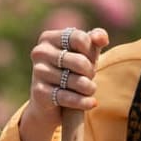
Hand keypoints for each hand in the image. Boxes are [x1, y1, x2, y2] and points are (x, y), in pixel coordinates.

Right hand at [18, 25, 109, 140]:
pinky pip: (68, 97)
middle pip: (80, 61)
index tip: (90, 59)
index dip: (91, 51)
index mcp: (48, 38)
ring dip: (89, 87)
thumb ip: (94, 40)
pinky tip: (91, 103)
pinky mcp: (39, 92)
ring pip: (77, 81)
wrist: (50, 102)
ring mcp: (38, 72)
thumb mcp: (84, 53)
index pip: (80, 38)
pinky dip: (83, 101)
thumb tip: (101, 38)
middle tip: (90, 76)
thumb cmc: (71, 71)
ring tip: (89, 89)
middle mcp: (40, 52)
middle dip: (90, 72)